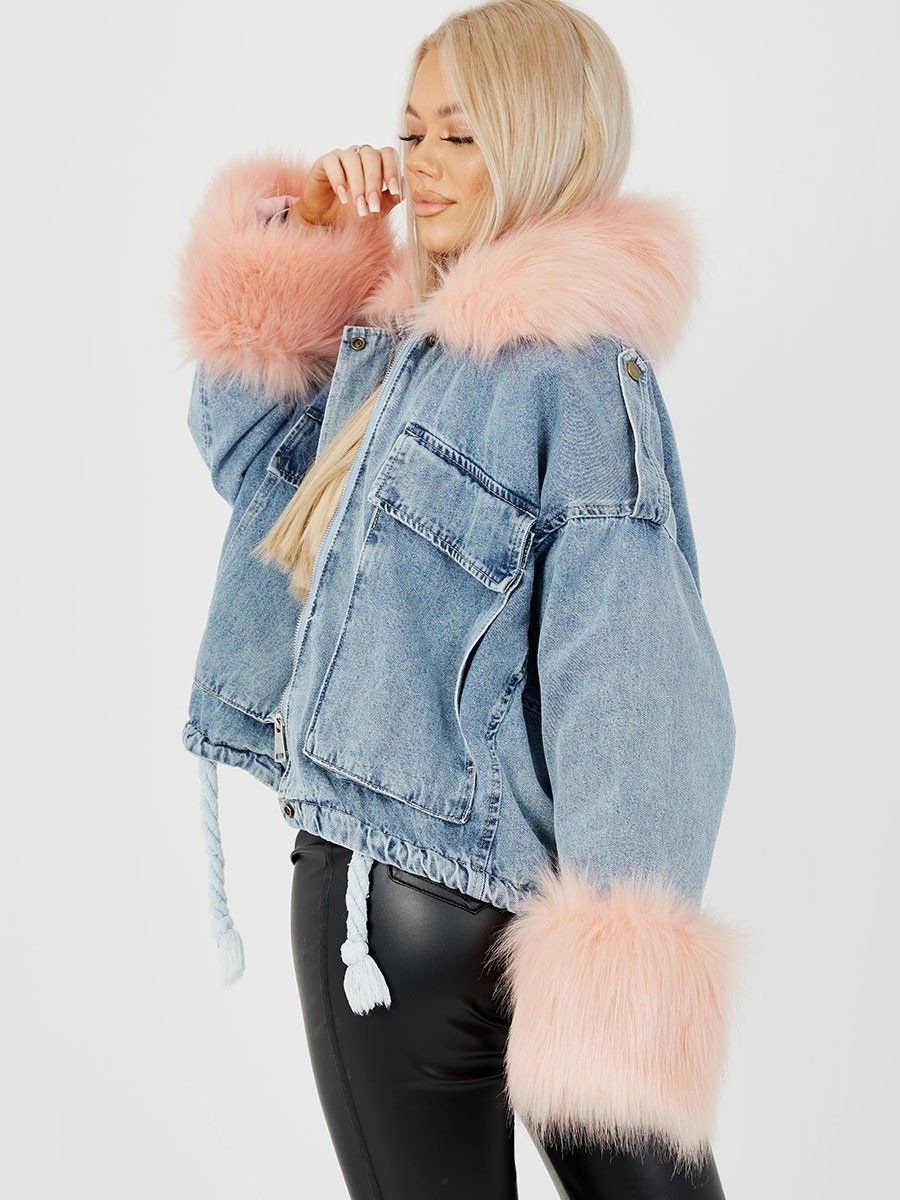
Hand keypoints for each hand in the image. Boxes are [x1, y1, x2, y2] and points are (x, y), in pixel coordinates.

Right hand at [289, 144, 404, 227]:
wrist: (327, 220)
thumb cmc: (353, 212)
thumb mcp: (376, 210)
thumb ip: (391, 200)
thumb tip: (404, 191)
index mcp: (376, 162)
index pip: (388, 154)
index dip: (392, 170)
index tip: (394, 191)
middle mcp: (360, 155)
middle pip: (371, 156)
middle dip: (374, 182)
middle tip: (373, 205)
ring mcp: (342, 156)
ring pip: (353, 159)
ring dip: (358, 184)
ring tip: (359, 205)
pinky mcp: (324, 162)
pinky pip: (332, 163)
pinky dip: (338, 179)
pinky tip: (342, 196)